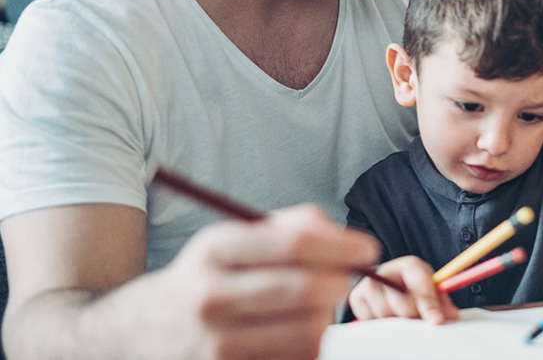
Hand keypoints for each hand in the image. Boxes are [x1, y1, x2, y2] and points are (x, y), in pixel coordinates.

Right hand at [162, 204, 380, 359]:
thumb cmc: (209, 276)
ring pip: (307, 333)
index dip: (342, 246)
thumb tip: (345, 238)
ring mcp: (217, 346)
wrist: (143, 331)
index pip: (295, 244)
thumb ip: (292, 226)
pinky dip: (307, 347)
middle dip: (339, 282)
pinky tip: (292, 334)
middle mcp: (212, 298)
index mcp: (215, 251)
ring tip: (313, 309)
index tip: (368, 249)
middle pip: (305, 291)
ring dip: (324, 319)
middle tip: (346, 279)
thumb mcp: (233, 238)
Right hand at [347, 256, 458, 323]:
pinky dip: (380, 322)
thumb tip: (450, 316)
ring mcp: (370, 283)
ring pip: (386, 315)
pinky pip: (370, 320)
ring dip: (396, 320)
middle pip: (403, 306)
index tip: (436, 321)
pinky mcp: (356, 296)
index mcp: (411, 266)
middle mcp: (388, 270)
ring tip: (399, 313)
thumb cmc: (412, 285)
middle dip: (413, 316)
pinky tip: (385, 313)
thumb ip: (441, 301)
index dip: (430, 305)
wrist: (388, 280)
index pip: (420, 285)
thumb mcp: (430, 288)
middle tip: (416, 316)